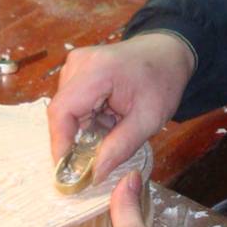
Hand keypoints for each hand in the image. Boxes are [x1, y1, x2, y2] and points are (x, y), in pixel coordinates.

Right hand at [48, 32, 195, 183]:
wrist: (167, 52)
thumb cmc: (162, 82)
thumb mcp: (149, 119)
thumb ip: (121, 147)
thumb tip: (94, 174)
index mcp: (97, 71)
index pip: (62, 111)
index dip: (59, 143)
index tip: (67, 171)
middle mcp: (79, 64)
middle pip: (62, 112)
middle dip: (77, 138)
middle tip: (100, 153)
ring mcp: (75, 63)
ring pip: (66, 110)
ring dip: (84, 128)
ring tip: (113, 125)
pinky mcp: (76, 68)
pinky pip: (72, 102)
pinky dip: (87, 117)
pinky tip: (108, 115)